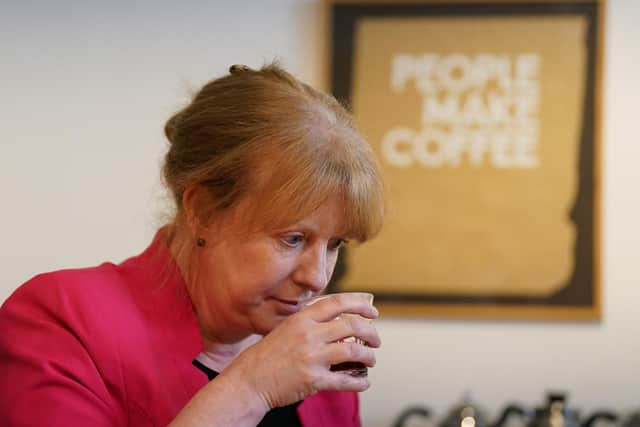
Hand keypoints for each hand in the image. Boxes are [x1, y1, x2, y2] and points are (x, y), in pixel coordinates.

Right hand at [220, 293, 379, 409]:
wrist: (249, 380)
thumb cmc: (267, 355)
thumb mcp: (286, 328)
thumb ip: (309, 322)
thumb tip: (337, 320)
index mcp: (303, 318)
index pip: (338, 303)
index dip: (361, 305)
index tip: (373, 312)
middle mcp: (309, 334)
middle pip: (352, 326)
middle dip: (371, 332)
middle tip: (375, 340)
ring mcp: (312, 357)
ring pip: (354, 351)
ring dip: (369, 356)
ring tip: (370, 360)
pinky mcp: (313, 379)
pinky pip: (345, 380)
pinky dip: (360, 381)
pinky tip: (364, 382)